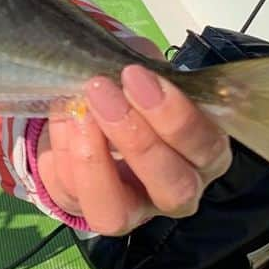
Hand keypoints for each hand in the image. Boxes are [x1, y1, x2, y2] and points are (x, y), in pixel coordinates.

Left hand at [36, 47, 231, 235]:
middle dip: (136, 138)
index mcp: (204, 150)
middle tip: (102, 91)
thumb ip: (142, 63)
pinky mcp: (88, 211)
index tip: (136, 76)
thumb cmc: (131, 90)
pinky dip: (62, 155)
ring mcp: (134, 210)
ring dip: (91, 158)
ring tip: (77, 110)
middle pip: (173, 187)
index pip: (206, 146)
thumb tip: (130, 55)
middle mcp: (177, 189)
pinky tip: (63, 119)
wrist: (91, 109)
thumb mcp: (142, 71)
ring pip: (117, 212)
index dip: (175, 116)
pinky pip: (73, 196)